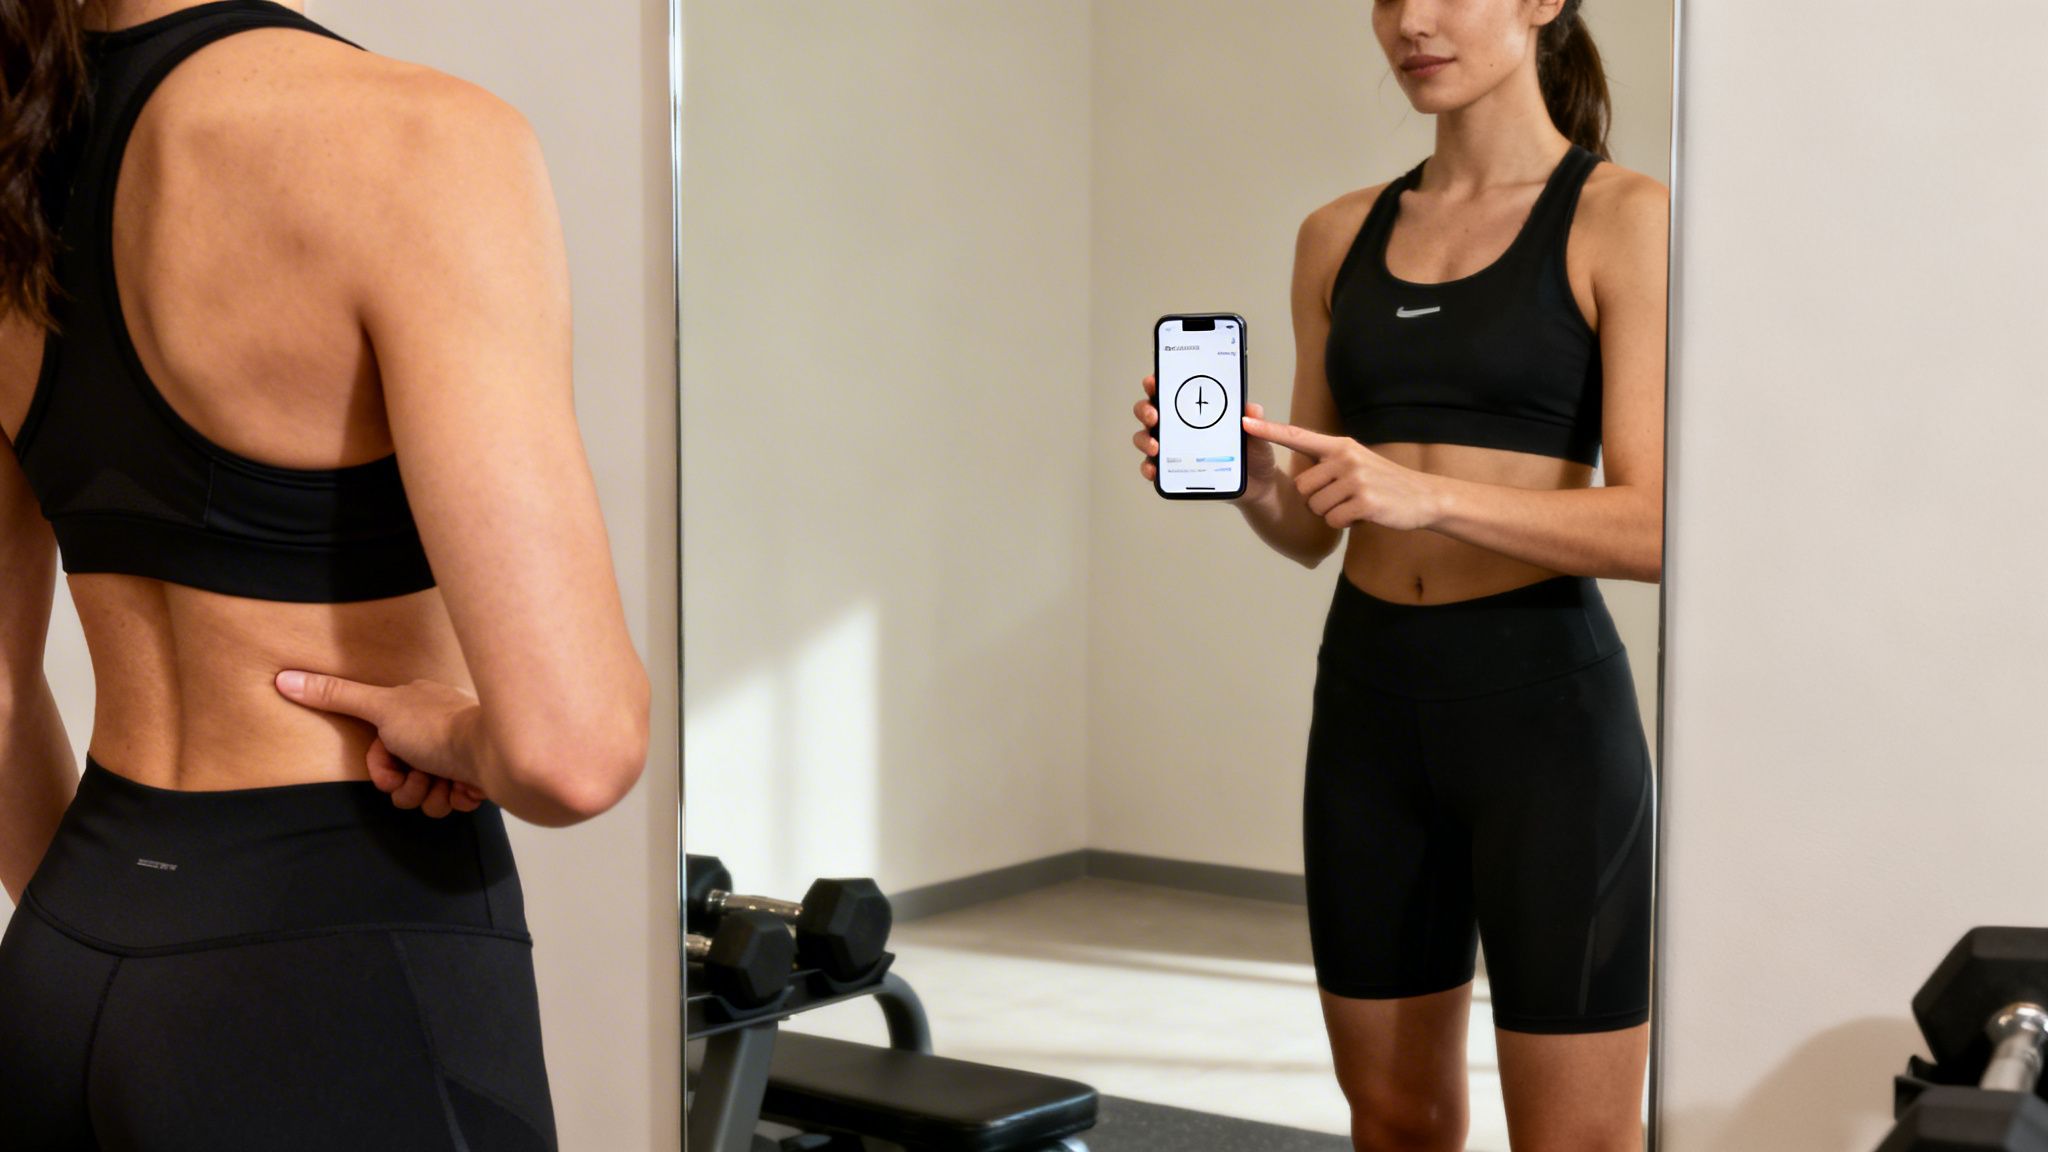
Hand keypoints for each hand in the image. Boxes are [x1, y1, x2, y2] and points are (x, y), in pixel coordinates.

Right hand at [274, 671, 487, 817]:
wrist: (495, 753)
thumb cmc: (439, 728)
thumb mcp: (380, 707)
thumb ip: (334, 695)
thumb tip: (283, 678)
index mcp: (415, 707)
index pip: (380, 751)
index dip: (382, 770)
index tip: (392, 768)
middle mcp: (437, 729)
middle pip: (403, 777)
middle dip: (408, 787)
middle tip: (421, 778)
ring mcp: (459, 755)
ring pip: (426, 795)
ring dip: (431, 795)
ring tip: (445, 783)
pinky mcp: (478, 777)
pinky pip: (452, 803)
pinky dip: (455, 799)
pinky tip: (465, 787)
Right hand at [1132, 374, 1278, 500]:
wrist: (1257, 485)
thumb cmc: (1252, 452)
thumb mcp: (1257, 433)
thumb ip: (1255, 420)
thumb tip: (1251, 407)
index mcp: (1195, 408)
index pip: (1171, 390)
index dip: (1157, 383)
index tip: (1154, 381)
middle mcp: (1178, 425)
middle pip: (1150, 411)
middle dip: (1145, 410)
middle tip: (1154, 416)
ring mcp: (1173, 447)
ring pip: (1145, 438)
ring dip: (1144, 440)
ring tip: (1156, 446)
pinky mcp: (1173, 471)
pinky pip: (1153, 467)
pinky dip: (1149, 468)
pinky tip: (1154, 469)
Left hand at [1242, 416, 1441, 530]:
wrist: (1423, 497)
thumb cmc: (1383, 482)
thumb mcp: (1356, 461)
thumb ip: (1329, 462)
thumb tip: (1300, 475)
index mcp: (1339, 446)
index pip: (1297, 436)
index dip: (1268, 430)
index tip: (1244, 421)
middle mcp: (1345, 458)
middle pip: (1302, 486)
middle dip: (1317, 500)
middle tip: (1343, 497)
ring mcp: (1355, 479)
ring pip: (1316, 506)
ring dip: (1332, 513)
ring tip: (1356, 504)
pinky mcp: (1364, 502)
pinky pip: (1333, 520)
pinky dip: (1344, 524)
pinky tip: (1362, 515)